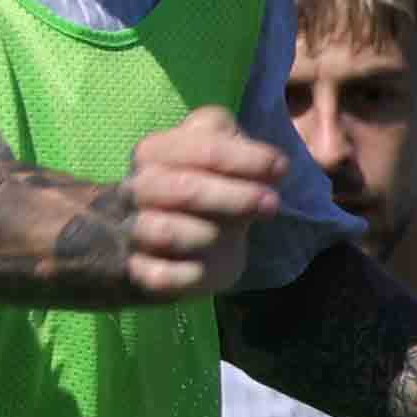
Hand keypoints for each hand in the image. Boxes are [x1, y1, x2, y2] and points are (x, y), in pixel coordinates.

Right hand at [106, 104, 288, 297]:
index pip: (203, 149)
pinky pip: (161, 275)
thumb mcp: (221, 151)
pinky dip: (188, 273)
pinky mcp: (143, 270)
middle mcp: (137, 188)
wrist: (189, 240)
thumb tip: (266, 159)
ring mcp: (136, 230)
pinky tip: (205, 267)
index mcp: (154, 152)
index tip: (281, 168)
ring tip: (235, 235)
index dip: (247, 159)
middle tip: (272, 204)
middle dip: (236, 197)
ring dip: (210, 233)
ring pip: (166, 231)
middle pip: (184, 189)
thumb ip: (234, 141)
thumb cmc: (211, 187)